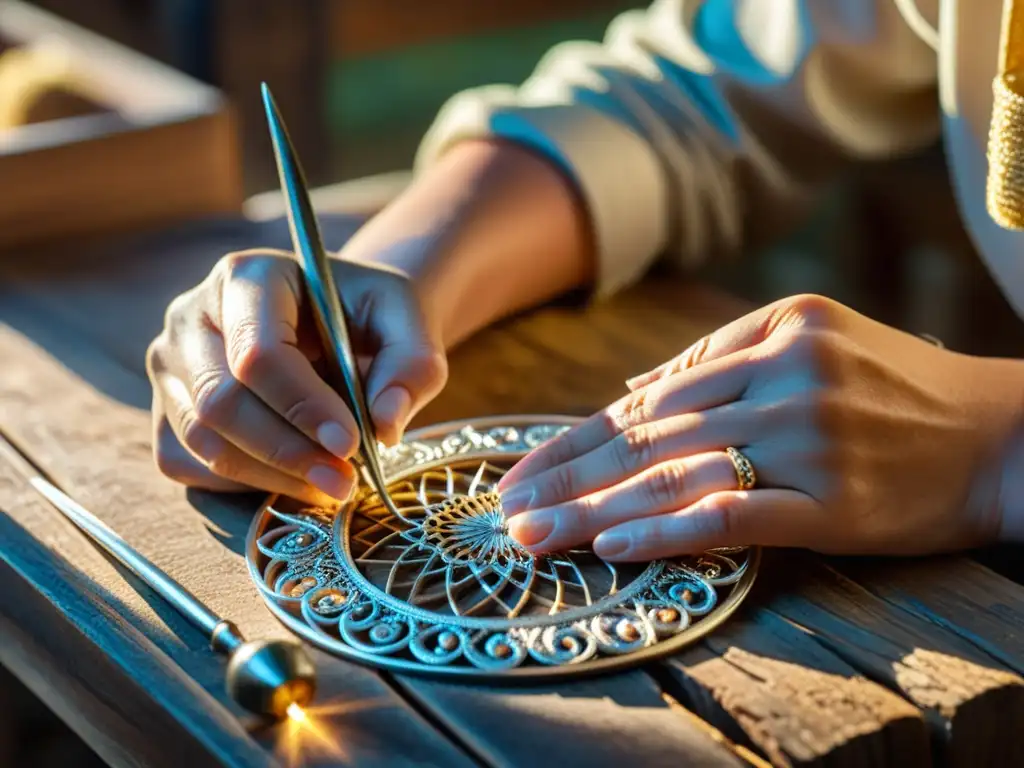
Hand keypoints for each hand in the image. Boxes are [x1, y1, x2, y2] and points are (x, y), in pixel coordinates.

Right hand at [147, 249, 446, 504]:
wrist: (336, 319)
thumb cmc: (366, 314)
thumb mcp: (407, 319)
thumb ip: (411, 364)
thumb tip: (385, 424)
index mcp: (248, 276)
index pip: (258, 353)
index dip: (303, 406)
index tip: (351, 444)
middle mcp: (192, 314)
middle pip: (221, 402)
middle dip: (287, 453)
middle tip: (344, 482)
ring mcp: (170, 363)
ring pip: (202, 439)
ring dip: (270, 476)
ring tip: (330, 485)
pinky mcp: (166, 407)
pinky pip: (186, 462)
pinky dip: (240, 482)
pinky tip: (291, 477)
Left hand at [497, 294, 1023, 559]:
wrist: (1000, 435)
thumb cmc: (898, 387)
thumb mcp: (814, 337)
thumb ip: (719, 359)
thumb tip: (632, 395)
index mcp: (772, 332)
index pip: (647, 398)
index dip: (575, 438)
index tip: (520, 471)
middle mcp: (783, 377)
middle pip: (648, 436)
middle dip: (565, 478)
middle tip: (504, 511)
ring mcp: (807, 438)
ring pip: (675, 476)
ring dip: (594, 511)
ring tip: (533, 538)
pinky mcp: (833, 500)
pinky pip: (735, 515)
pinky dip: (667, 530)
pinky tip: (612, 547)